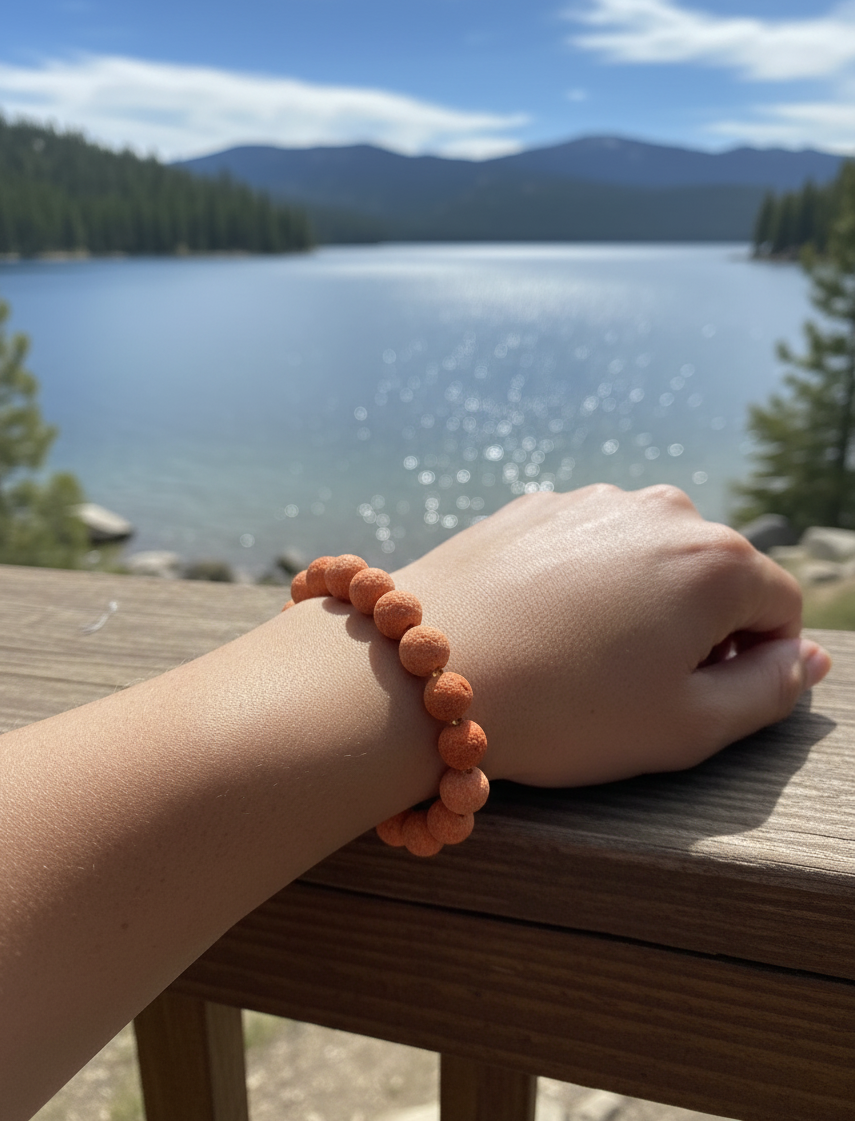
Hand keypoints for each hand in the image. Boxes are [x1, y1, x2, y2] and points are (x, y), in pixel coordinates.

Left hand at [394, 484, 829, 786]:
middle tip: (631, 688)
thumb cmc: (562, 709)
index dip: (752, 663)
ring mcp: (591, 500)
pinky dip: (580, 584)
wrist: (420, 669)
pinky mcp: (532, 506)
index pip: (780, 608)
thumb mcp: (686, 727)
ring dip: (636, 604)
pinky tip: (538, 628)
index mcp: (716, 561)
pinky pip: (585, 548)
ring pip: (647, 558)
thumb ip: (769, 692)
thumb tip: (806, 658)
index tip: (692, 698)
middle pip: (714, 575)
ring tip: (578, 659)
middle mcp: (662, 510)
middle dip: (695, 629)